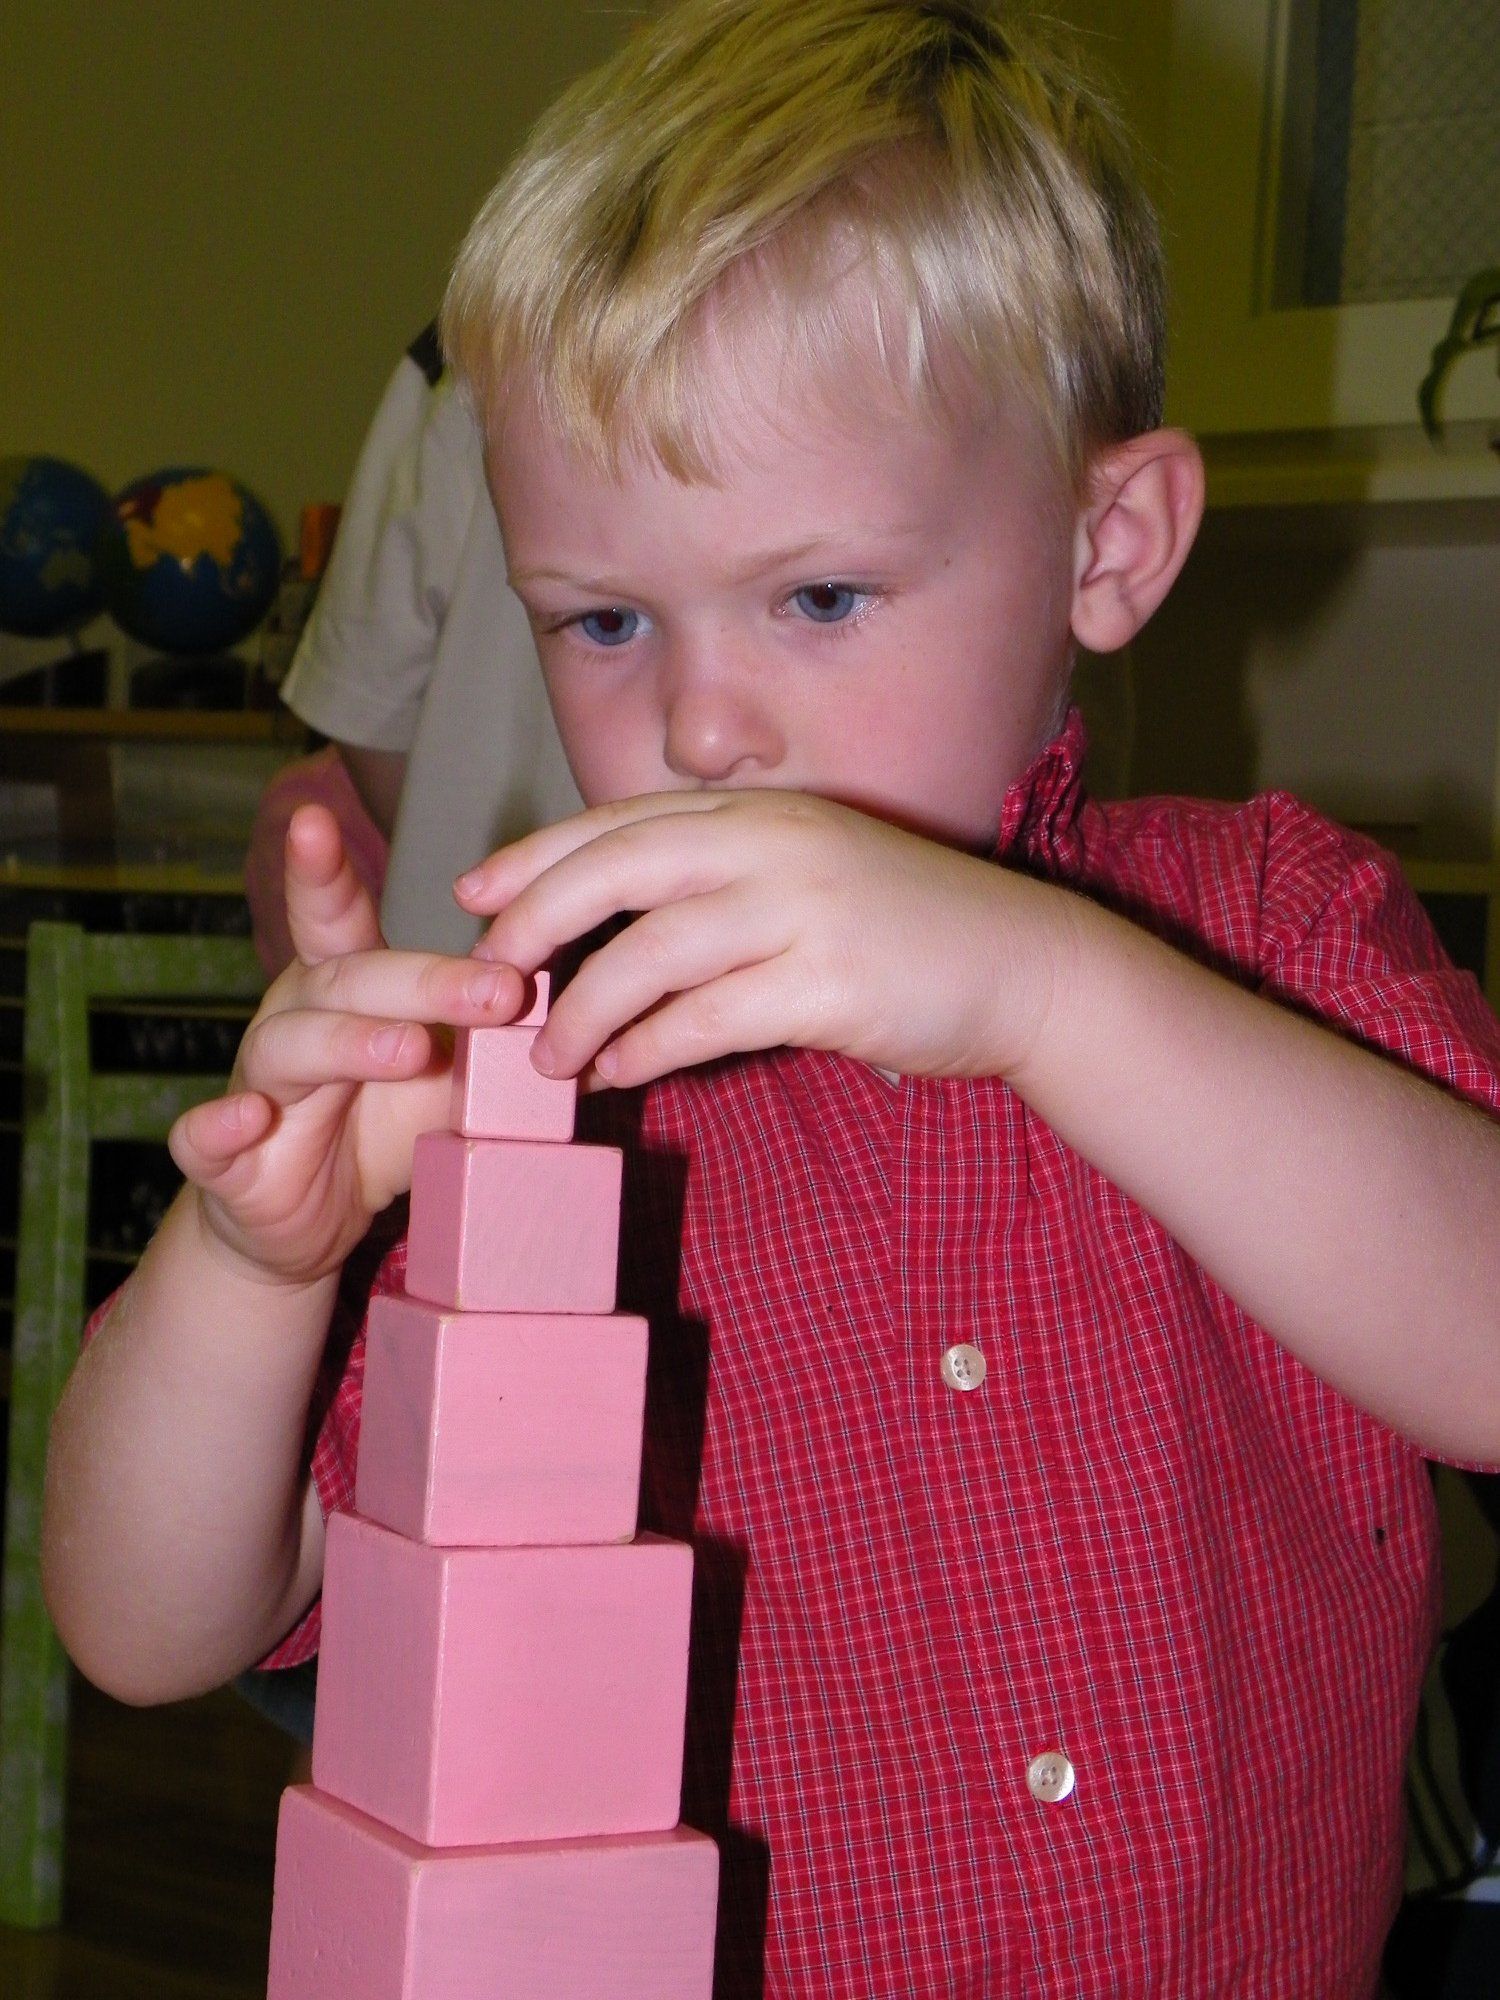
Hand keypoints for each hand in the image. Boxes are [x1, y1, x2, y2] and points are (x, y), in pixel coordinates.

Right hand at [169, 805, 529, 1284]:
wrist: (305, 1224)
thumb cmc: (376, 1127)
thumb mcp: (446, 1079)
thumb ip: (495, 1043)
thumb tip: (589, 1016)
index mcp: (344, 991)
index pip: (335, 920)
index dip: (322, 873)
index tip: (315, 818)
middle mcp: (294, 1021)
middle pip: (346, 983)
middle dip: (421, 983)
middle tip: (497, 989)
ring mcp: (255, 1086)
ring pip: (288, 1047)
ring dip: (349, 1044)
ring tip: (409, 1048)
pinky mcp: (225, 1160)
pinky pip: (206, 1138)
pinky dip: (220, 1128)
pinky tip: (242, 1118)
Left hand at [456, 790, 1068, 1088]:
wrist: (1022, 964)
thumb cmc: (905, 928)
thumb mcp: (809, 875)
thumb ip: (723, 885)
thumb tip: (613, 939)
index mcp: (762, 815)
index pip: (622, 822)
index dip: (537, 856)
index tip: (475, 893)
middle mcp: (773, 846)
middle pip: (617, 870)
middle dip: (535, 921)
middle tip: (489, 977)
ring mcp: (801, 910)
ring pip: (649, 954)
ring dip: (583, 1011)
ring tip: (551, 1058)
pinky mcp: (827, 983)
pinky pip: (705, 1019)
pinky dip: (648, 1049)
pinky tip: (620, 1074)